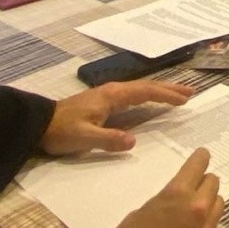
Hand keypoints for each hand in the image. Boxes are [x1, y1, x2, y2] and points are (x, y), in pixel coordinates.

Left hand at [41, 81, 191, 155]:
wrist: (38, 125)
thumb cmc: (61, 131)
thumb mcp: (84, 138)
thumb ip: (109, 139)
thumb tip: (134, 141)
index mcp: (111, 96)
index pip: (145, 92)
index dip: (166, 95)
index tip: (185, 99)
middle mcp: (112, 91)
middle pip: (146, 87)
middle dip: (168, 89)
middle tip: (190, 93)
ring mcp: (107, 96)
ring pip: (139, 90)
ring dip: (159, 91)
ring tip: (177, 95)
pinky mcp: (103, 103)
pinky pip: (132, 96)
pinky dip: (147, 97)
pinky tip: (151, 103)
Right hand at [94, 148, 223, 227]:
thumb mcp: (140, 213)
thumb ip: (164, 202)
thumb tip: (174, 204)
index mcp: (177, 195)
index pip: (198, 166)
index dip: (200, 158)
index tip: (202, 154)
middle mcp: (197, 210)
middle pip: (213, 183)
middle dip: (204, 180)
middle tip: (195, 183)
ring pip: (219, 204)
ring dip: (210, 200)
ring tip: (196, 205)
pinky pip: (214, 227)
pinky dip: (208, 221)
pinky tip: (194, 226)